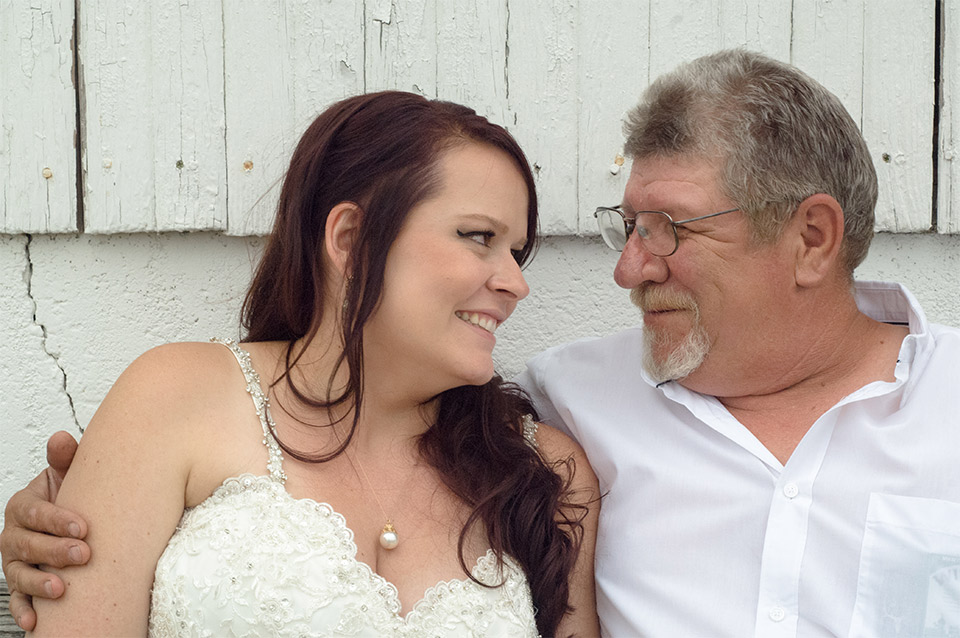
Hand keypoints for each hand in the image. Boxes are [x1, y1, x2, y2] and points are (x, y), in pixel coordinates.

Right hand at [1, 431, 88, 630]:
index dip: (57, 520)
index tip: (83, 527)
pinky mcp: (21, 584)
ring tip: (61, 589)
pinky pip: (17, 600)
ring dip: (38, 583)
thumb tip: (62, 440)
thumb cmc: (70, 496)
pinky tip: (35, 621)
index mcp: (24, 506)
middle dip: (54, 551)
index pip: (35, 513)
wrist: (70, 521)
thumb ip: (65, 459)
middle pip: (27, 545)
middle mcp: (14, 535)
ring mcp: (15, 561)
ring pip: (20, 574)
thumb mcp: (68, 475)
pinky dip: (24, 611)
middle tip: (83, 554)